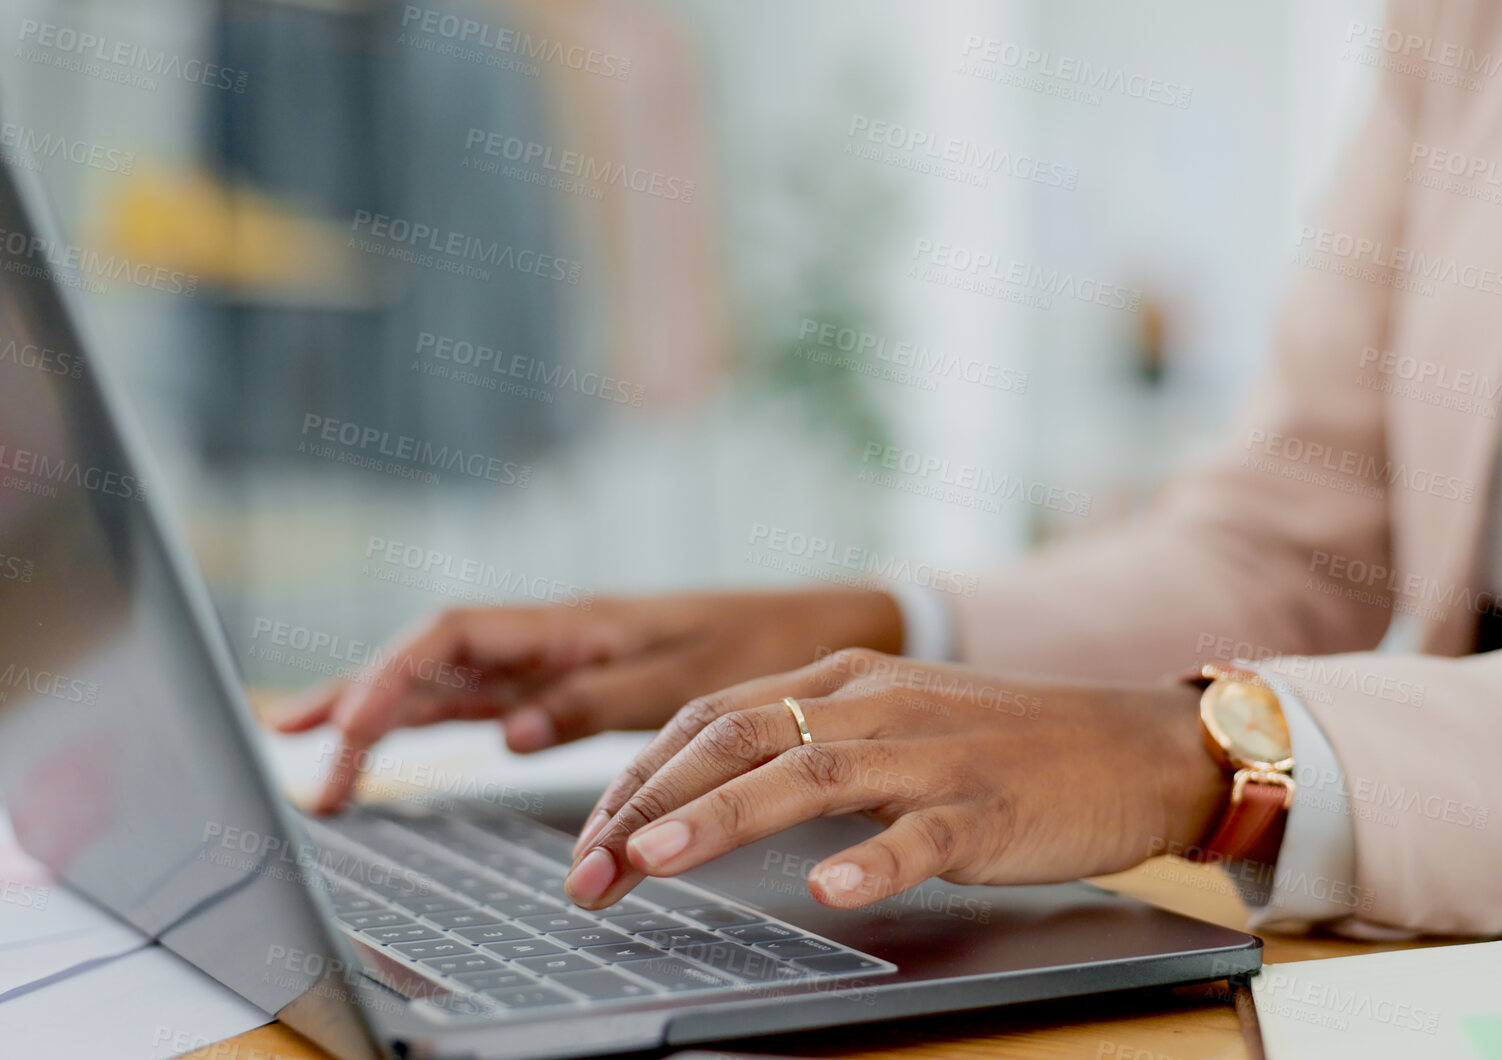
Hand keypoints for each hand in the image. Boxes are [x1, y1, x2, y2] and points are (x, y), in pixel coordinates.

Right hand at [271, 589, 901, 813]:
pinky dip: (440, 720)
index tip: (346, 726)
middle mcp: (556, 634)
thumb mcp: (687, 679)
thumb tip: (510, 730)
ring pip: (453, 678)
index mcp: (577, 621)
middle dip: (361, 696)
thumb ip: (596, 700)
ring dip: (386, 710)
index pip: (455, 635)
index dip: (391, 676)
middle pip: (434, 657)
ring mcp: (561, 658)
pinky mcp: (577, 683)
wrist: (821, 630)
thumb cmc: (763, 645)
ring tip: (319, 750)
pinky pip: (491, 698)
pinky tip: (404, 742)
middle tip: (296, 745)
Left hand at [560, 648, 1229, 911]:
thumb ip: (809, 745)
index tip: (587, 842)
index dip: (636, 778)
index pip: (712, 717)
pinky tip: (832, 890)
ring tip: (656, 859)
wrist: (1133, 745)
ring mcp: (933, 753)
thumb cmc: (1005, 747)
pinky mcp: (989, 806)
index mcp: (845, 680)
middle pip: (739, 737)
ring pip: (811, 772)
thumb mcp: (895, 724)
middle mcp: (877, 704)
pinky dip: (873, 860)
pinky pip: (923, 833)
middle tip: (588, 872)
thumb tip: (701, 795)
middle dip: (648, 802)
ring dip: (724, 817)